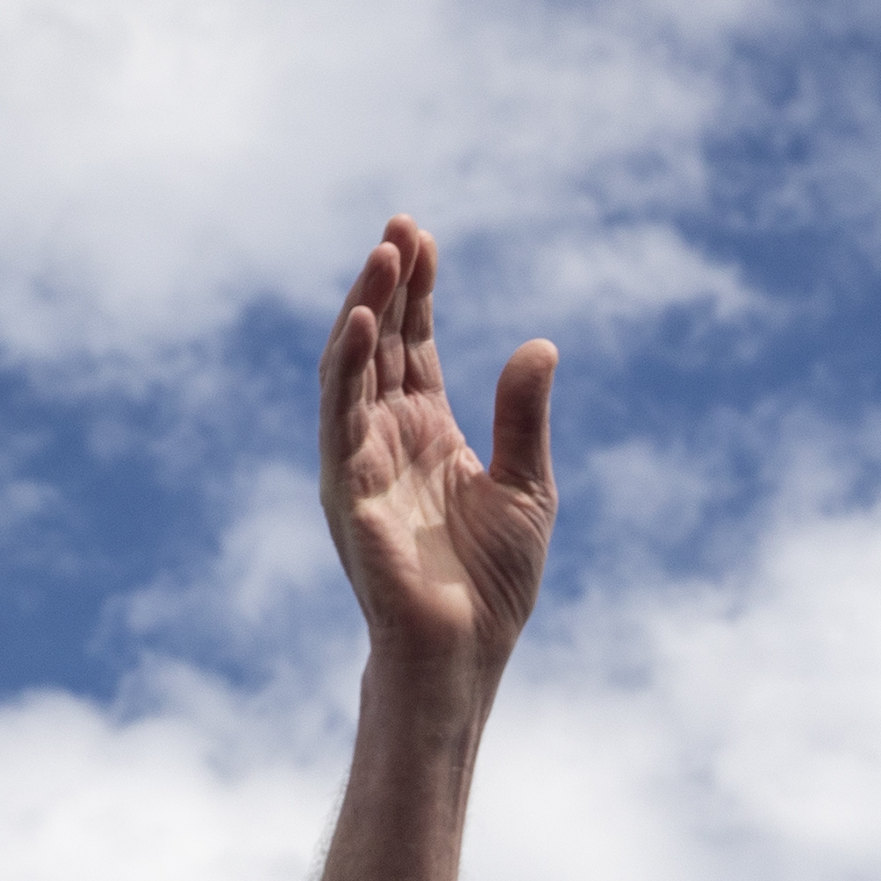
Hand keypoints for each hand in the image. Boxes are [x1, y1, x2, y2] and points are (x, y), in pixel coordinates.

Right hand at [316, 216, 555, 671]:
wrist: (464, 652)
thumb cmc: (492, 585)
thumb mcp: (528, 486)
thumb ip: (524, 416)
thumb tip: (541, 345)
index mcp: (428, 433)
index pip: (415, 346)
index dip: (419, 291)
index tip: (424, 237)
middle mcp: (387, 438)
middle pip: (381, 344)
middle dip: (389, 284)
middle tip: (400, 227)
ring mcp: (361, 460)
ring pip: (352, 367)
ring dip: (364, 309)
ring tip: (383, 255)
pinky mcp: (347, 488)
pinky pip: (339, 415)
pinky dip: (349, 366)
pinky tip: (365, 322)